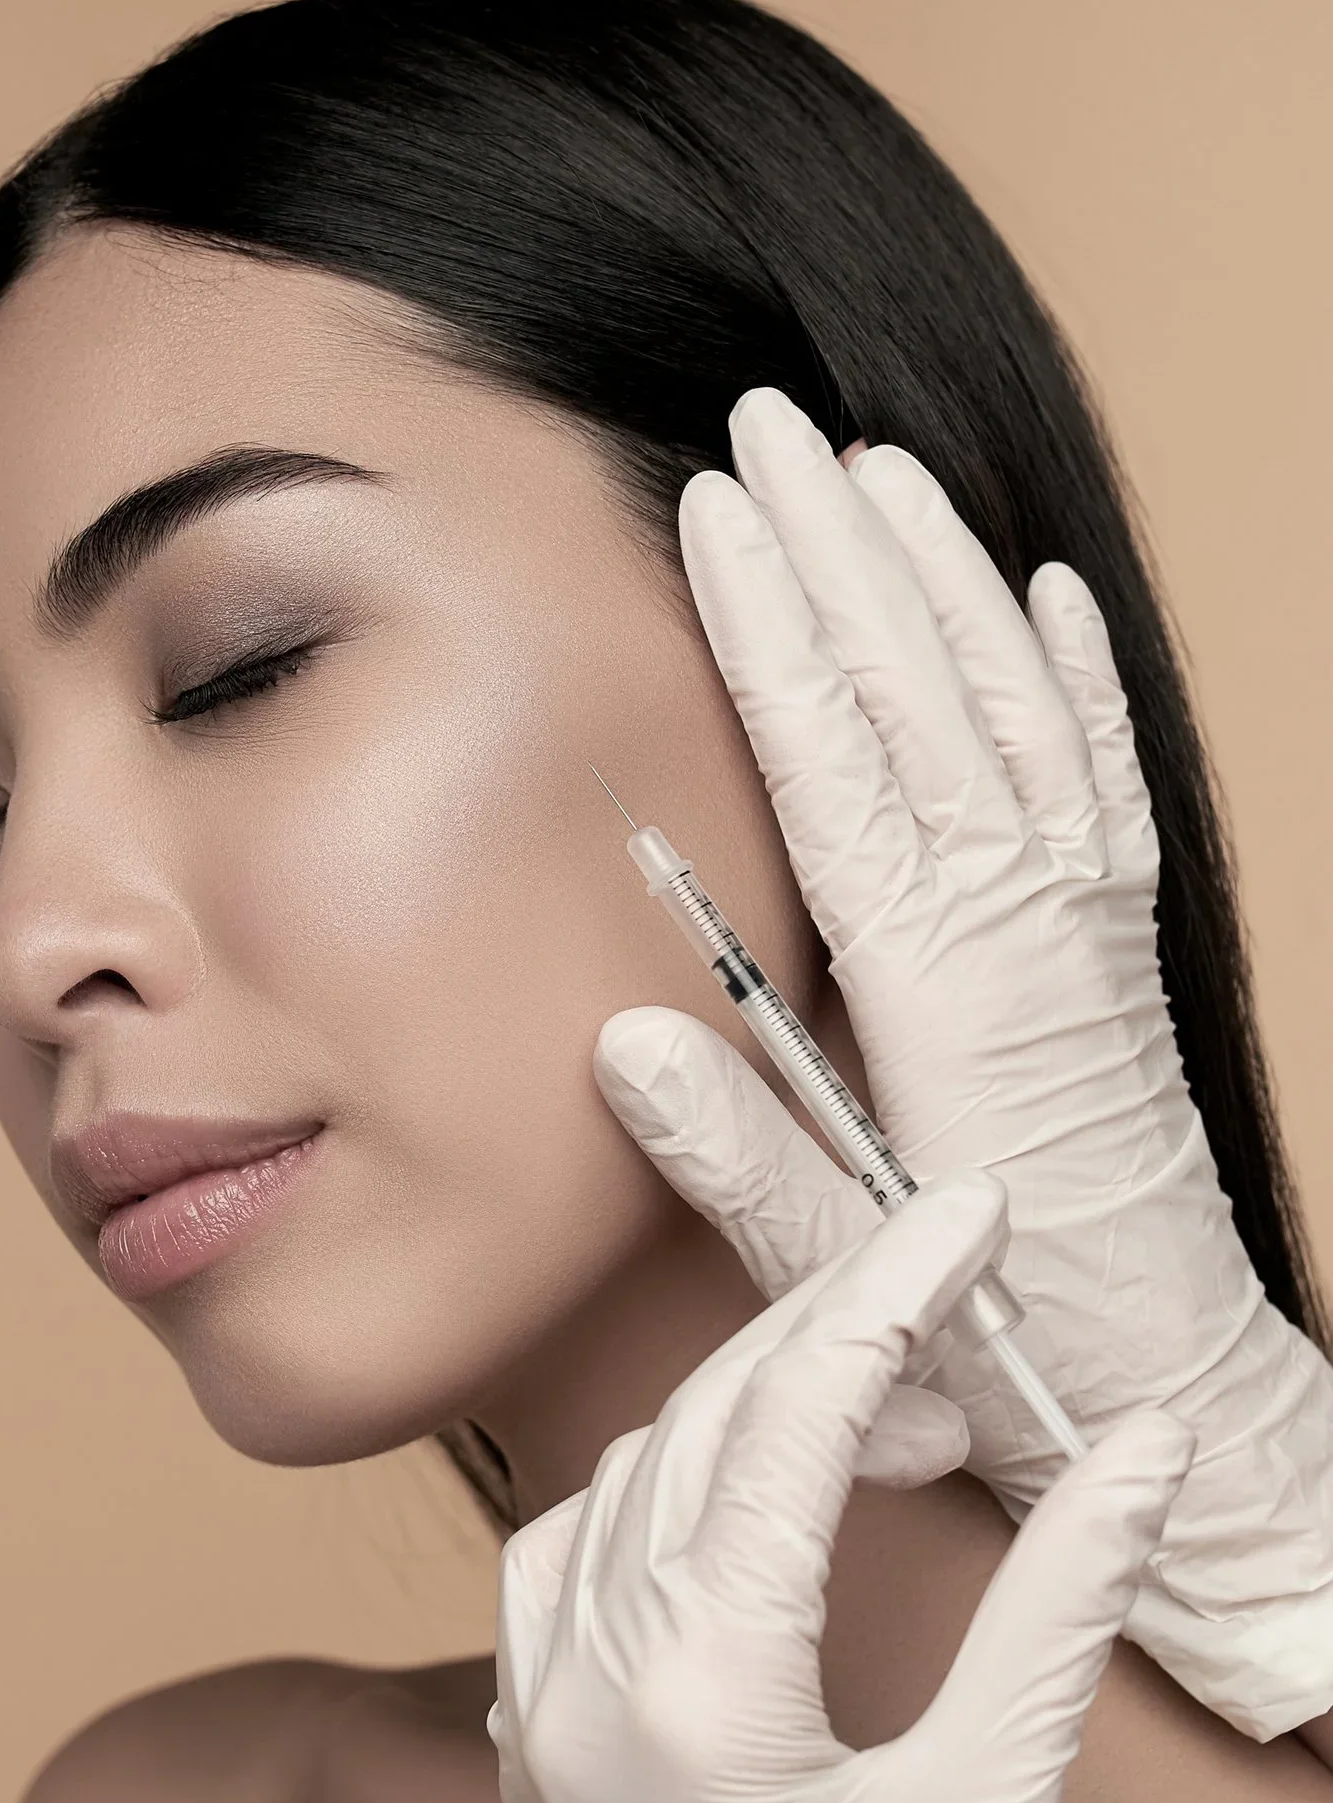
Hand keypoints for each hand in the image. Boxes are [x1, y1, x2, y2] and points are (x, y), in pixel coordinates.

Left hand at [490, 1173, 1193, 1802]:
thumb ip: (1060, 1612)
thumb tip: (1140, 1453)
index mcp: (709, 1682)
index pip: (800, 1411)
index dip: (893, 1291)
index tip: (966, 1215)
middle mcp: (593, 1667)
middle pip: (715, 1415)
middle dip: (833, 1333)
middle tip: (949, 1297)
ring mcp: (541, 1694)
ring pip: (640, 1465)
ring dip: (759, 1412)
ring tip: (890, 1422)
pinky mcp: (530, 1723)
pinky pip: (572, 1538)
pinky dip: (667, 1484)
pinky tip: (748, 1498)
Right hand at [594, 386, 1332, 1738]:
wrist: (1177, 1377)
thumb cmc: (997, 1326)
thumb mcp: (848, 1265)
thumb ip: (737, 1152)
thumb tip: (626, 1039)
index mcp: (943, 984)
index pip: (837, 762)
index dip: (770, 630)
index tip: (717, 512)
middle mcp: (1025, 918)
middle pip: (921, 691)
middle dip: (837, 546)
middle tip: (768, 425)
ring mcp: (1088, 913)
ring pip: (1010, 699)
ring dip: (939, 573)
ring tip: (874, 466)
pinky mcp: (1120, 932)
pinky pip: (1101, 767)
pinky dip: (1069, 665)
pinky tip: (1038, 588)